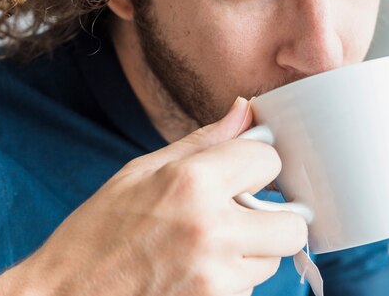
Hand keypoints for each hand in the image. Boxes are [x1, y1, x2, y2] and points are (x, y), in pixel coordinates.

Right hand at [0, 98, 307, 295]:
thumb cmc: (95, 233)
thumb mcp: (140, 171)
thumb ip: (204, 141)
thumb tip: (245, 111)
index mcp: (191, 181)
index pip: (269, 157)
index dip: (257, 161)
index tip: (244, 168)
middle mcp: (211, 228)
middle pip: (293, 221)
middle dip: (273, 214)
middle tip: (241, 212)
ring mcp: (216, 276)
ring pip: (274, 259)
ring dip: (253, 249)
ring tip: (208, 245)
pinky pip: (251, 288)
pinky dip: (234, 278)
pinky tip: (197, 270)